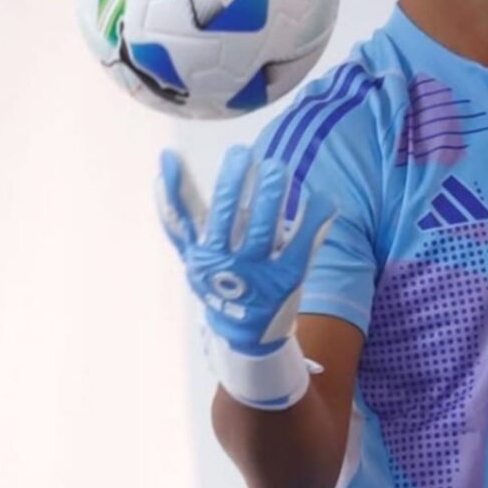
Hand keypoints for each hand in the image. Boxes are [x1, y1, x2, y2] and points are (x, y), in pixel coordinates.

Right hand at [156, 145, 327, 408]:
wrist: (246, 333)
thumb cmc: (219, 277)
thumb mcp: (194, 250)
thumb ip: (179, 210)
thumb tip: (165, 160)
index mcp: (200, 254)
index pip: (184, 217)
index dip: (178, 186)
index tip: (177, 154)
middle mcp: (224, 264)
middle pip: (226, 219)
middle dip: (235, 183)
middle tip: (245, 153)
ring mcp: (257, 274)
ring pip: (263, 229)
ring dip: (270, 195)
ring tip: (276, 167)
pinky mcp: (289, 279)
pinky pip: (303, 244)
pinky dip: (314, 218)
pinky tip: (322, 196)